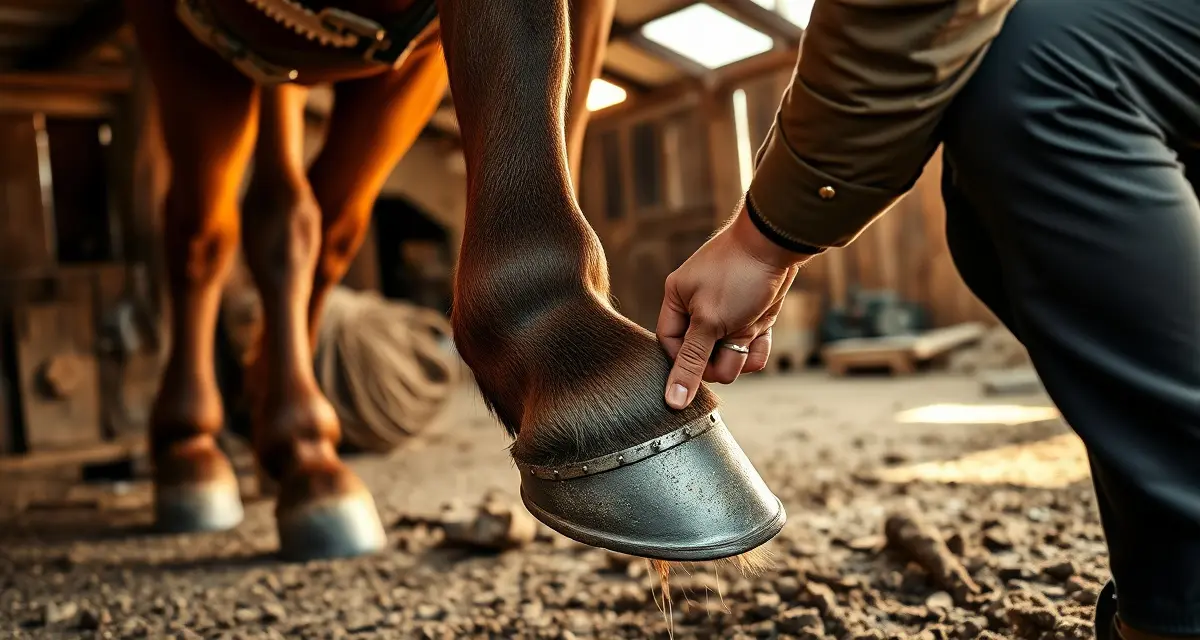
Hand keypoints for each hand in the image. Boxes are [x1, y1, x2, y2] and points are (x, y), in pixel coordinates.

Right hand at [657, 201, 811, 409]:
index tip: (703, 369)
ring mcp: (727, 314)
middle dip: (721, 355)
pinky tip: (763, 331)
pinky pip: (749, 348)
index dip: (686, 363)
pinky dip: (758, 346)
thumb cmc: (738, 274)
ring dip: (742, 351)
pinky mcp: (751, 317)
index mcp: (677, 300)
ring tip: (751, 328)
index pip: (670, 347)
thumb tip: (672, 401)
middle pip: (702, 357)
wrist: (779, 243)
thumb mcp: (709, 322)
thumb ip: (691, 364)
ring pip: (728, 355)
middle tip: (733, 341)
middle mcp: (699, 308)